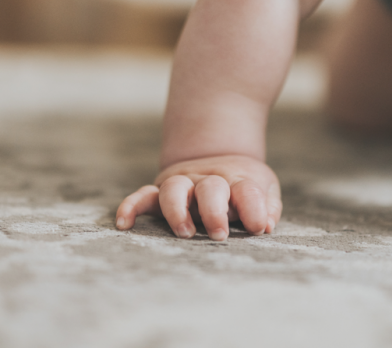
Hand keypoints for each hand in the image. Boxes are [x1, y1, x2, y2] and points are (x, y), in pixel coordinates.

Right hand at [115, 155, 281, 240]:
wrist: (219, 155)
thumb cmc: (244, 184)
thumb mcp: (264, 189)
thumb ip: (267, 207)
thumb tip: (266, 225)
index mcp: (239, 180)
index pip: (247, 190)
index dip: (254, 208)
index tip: (258, 227)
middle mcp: (209, 180)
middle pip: (210, 188)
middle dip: (213, 211)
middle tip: (220, 235)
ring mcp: (184, 183)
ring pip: (174, 189)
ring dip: (177, 210)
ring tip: (185, 233)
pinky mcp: (161, 190)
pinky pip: (143, 196)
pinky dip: (131, 206)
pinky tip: (124, 223)